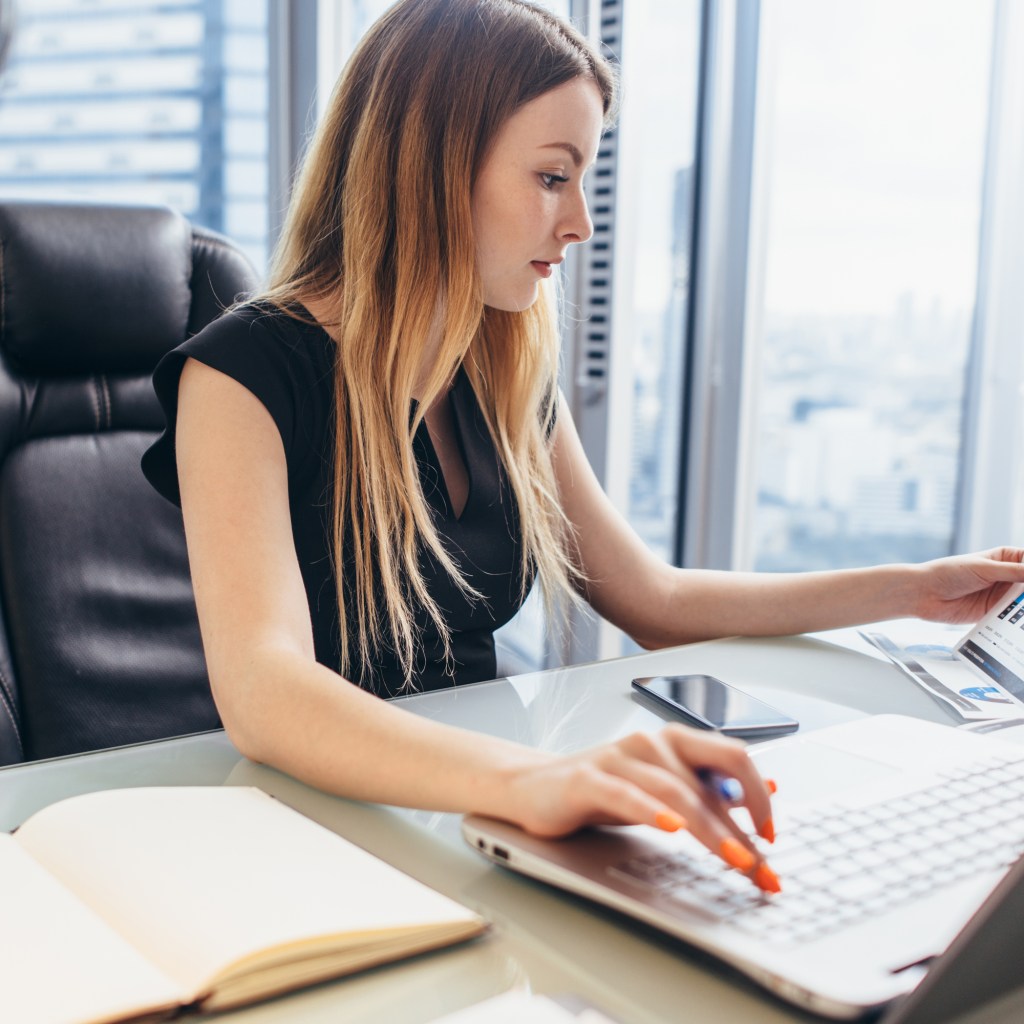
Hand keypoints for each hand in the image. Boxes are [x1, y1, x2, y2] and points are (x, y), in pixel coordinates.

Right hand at [501, 725, 779, 891]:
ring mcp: (618, 758)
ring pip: (674, 791)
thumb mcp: (664, 787)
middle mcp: (651, 743)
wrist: (535, 787)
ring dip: (709, 830)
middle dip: (740, 829)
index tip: (772, 836)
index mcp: (675, 740)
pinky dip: (651, 810)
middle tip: (760, 868)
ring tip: (733, 858)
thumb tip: (769, 787)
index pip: (732, 755)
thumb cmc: (605, 789)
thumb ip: (711, 786)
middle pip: (708, 781)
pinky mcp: (587, 779)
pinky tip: (670, 828)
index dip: (758, 794)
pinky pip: (625, 794)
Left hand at [910, 547, 1023, 623]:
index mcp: (1006, 557)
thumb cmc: (949, 572)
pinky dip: (1021, 621)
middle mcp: (1007, 576)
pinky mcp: (994, 614)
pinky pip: (1013, 618)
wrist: (923, 593)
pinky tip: (1023, 623)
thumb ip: (1014, 571)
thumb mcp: (984, 569)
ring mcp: (1001, 595)